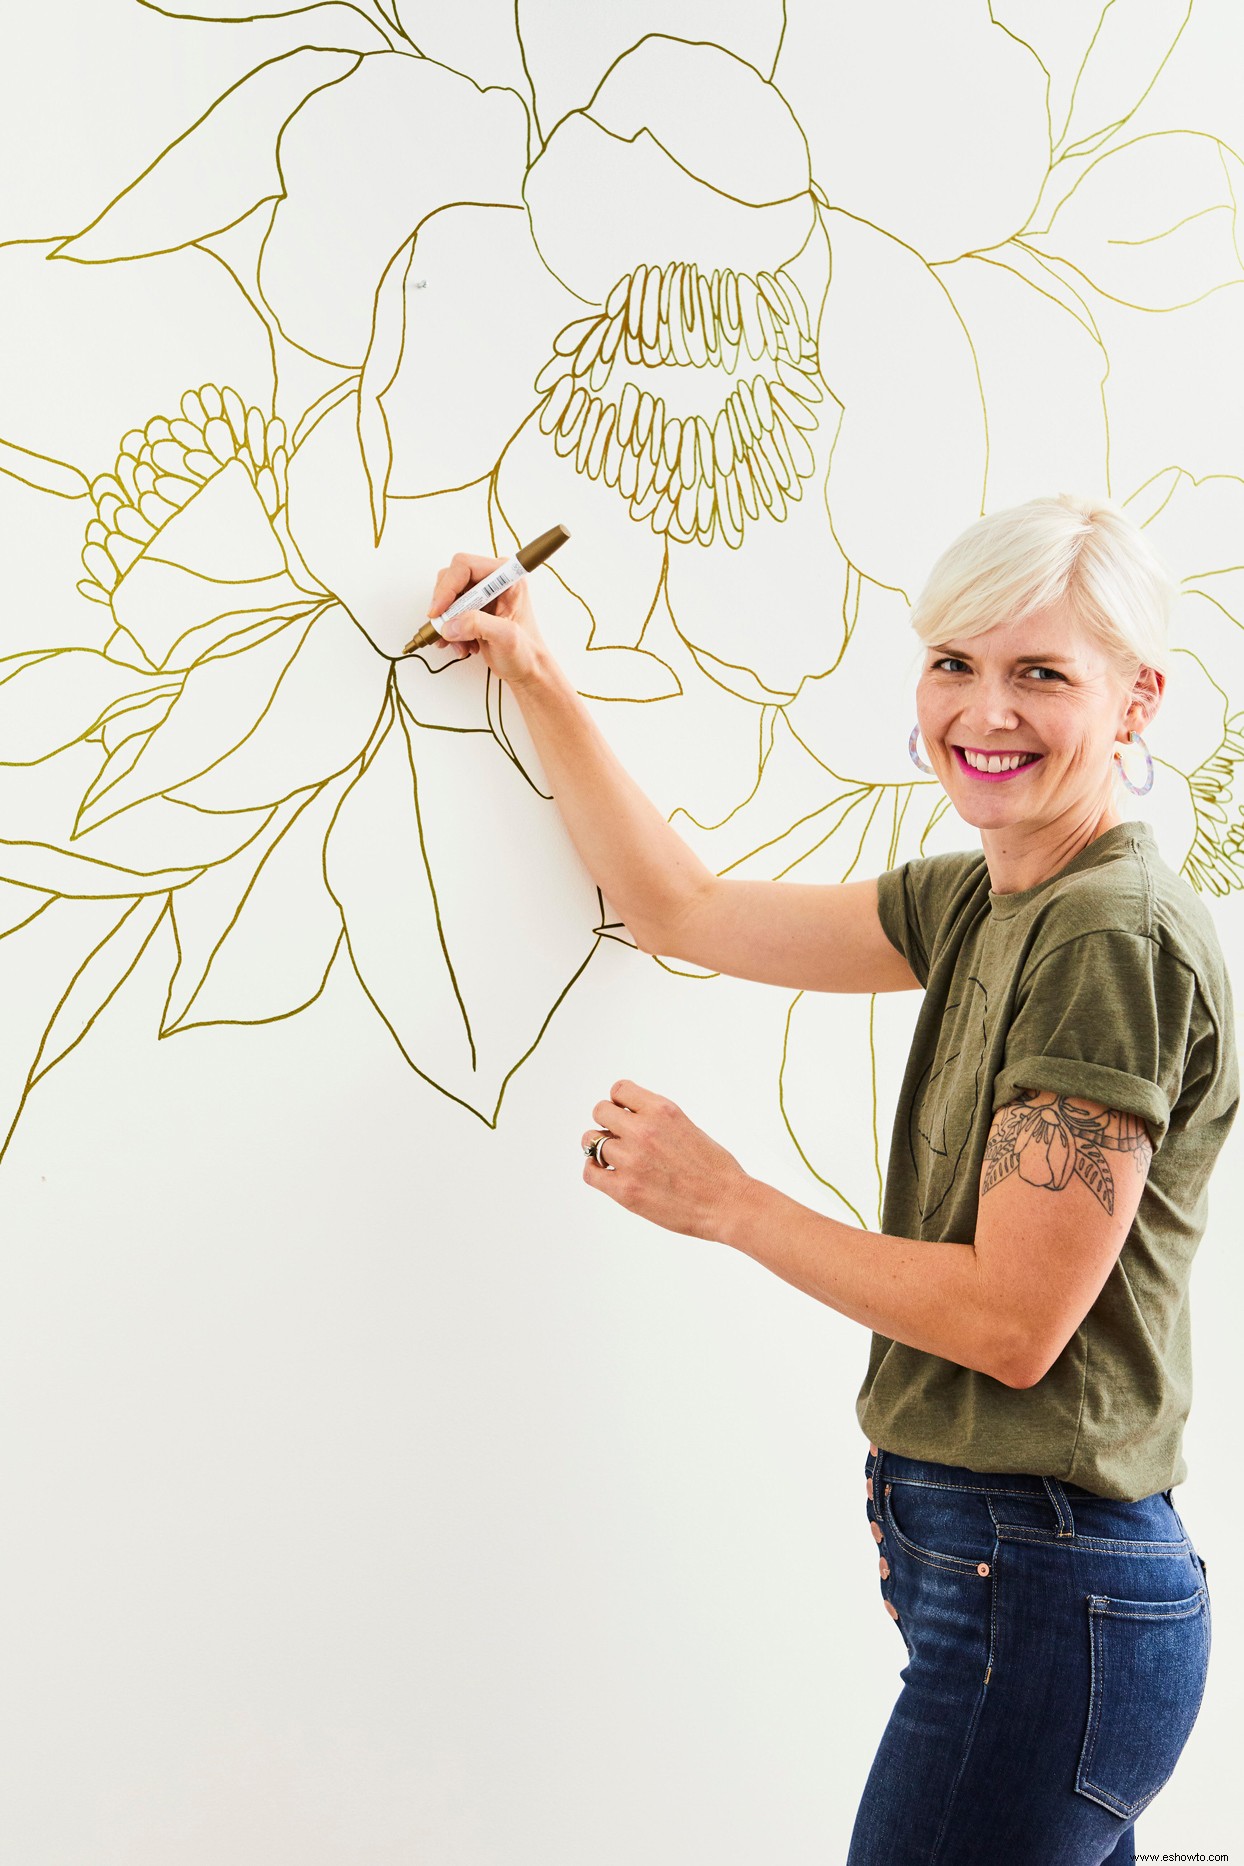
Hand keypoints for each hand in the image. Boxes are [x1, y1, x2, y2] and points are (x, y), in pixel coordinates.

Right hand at [428, 550, 549, 685]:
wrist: (526, 670)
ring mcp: (482, 594)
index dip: (448, 587)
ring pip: (447, 597)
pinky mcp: (473, 608)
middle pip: (452, 579)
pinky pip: (448, 612)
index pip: (465, 566)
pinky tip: (462, 646)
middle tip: (445, 631)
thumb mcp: (506, 638)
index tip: (438, 612)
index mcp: (507, 577)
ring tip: (460, 645)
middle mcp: (493, 580)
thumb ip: (478, 624)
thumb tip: (449, 624)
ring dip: (446, 622)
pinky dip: (448, 630)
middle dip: (445, 608)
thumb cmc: (526, 653)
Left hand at [581, 1079, 751, 1241]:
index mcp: (661, 1110)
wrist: (727, 1203)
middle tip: (618, 1137)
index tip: (625, 1114)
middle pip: (600, 1111)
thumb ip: (656, 1119)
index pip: (619, 1090)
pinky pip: (590, 1172)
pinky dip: (594, 1170)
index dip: (620, 1102)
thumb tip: (625, 1119)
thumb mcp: (686, 1126)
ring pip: (591, 1141)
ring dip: (601, 1148)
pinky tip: (605, 1172)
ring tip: (614, 1157)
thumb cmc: (714, 1168)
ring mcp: (631, 1160)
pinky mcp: (625, 1190)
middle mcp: (643, 1131)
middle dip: (607, 1122)